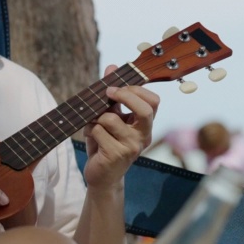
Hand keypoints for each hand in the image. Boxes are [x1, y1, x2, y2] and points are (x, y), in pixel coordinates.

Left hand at [83, 65, 158, 190]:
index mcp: (144, 125)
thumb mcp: (110, 116)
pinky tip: (90, 137)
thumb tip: (112, 66)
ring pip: (111, 118)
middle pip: (145, 109)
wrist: (102, 176)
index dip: (137, 90)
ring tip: (93, 125)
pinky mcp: (116, 155)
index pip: (154, 102)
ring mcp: (131, 147)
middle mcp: (143, 136)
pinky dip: (89, 130)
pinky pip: (98, 131)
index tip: (116, 87)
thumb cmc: (106, 144)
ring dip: (96, 118)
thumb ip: (113, 94)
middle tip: (108, 92)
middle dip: (124, 96)